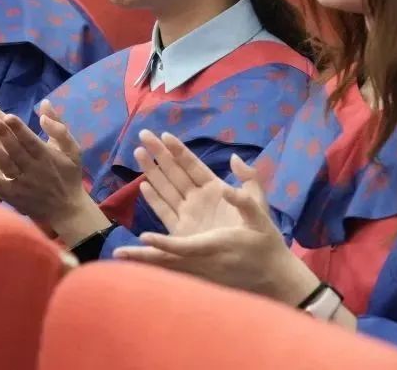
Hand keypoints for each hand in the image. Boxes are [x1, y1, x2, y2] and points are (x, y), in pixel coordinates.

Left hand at [0, 100, 87, 225]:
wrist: (67, 208)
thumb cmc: (69, 174)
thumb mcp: (73, 150)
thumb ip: (59, 128)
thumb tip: (45, 106)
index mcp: (47, 156)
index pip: (31, 140)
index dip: (19, 128)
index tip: (8, 116)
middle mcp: (34, 168)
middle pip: (17, 150)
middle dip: (5, 135)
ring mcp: (23, 183)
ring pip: (7, 166)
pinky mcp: (14, 196)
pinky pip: (0, 187)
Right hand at [114, 132, 318, 304]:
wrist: (253, 261)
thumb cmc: (257, 230)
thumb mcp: (256, 200)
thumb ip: (248, 177)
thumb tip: (234, 157)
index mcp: (214, 187)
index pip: (192, 164)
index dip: (178, 150)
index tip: (164, 134)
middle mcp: (198, 198)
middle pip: (174, 171)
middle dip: (159, 154)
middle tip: (143, 134)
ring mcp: (188, 213)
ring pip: (166, 187)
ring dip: (152, 171)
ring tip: (138, 153)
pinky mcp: (181, 231)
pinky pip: (164, 211)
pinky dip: (154, 198)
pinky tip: (143, 186)